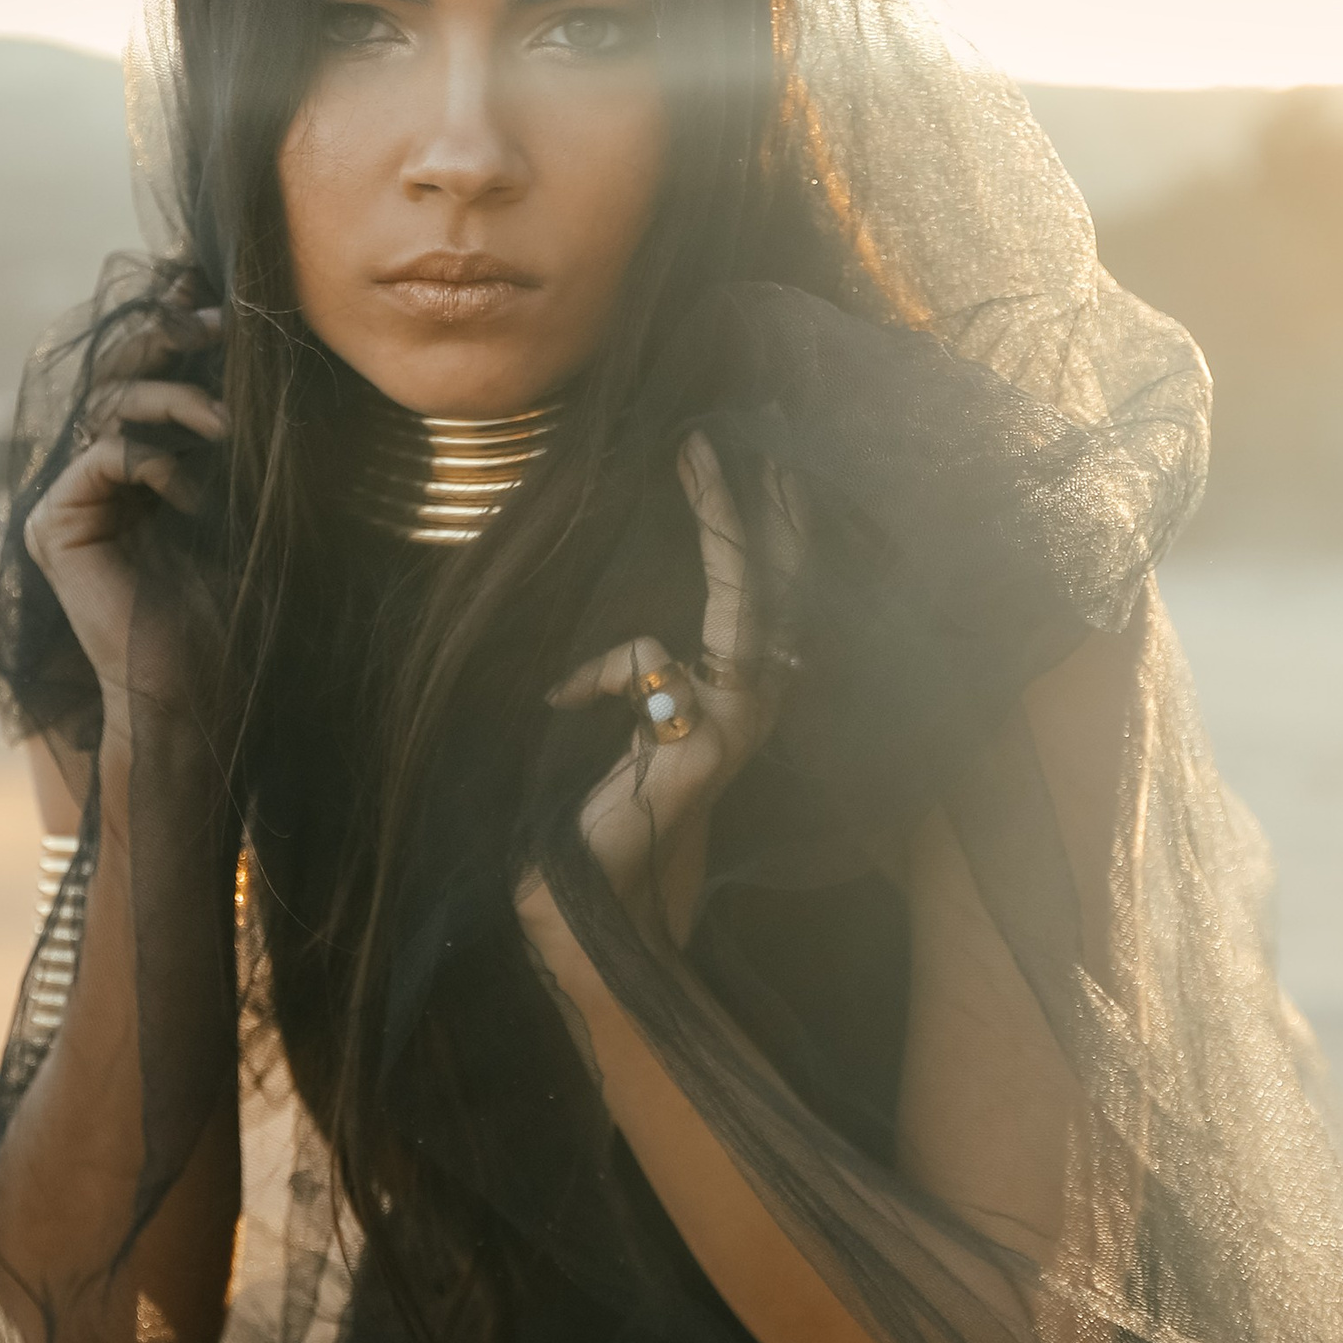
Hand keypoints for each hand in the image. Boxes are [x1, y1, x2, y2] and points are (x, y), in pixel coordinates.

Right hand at [20, 279, 227, 732]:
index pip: (149, 374)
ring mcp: (69, 499)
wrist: (202, 687)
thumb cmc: (237, 605)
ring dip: (173, 402)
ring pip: (110, 408)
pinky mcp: (53, 525)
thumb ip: (235, 428)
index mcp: (140, 463)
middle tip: (215, 324)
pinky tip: (189, 494)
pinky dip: (152, 462)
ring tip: (224, 424)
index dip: (170, 324)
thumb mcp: (249, 497)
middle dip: (166, 339)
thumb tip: (255, 346)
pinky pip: (102, 458)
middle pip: (118, 375)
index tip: (204, 285)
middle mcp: (96, 475)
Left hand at [530, 432, 802, 951]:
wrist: (591, 908)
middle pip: (782, 589)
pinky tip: (561, 699)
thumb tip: (638, 651)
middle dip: (772, 508)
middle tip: (757, 435)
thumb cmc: (605, 825)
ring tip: (696, 455)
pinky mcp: (702, 742)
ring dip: (724, 523)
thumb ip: (651, 687)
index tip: (761, 460)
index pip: (774, 602)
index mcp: (741, 704)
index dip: (771, 532)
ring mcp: (738, 725)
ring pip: (745, 603)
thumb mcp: (637, 735)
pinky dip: (599, 668)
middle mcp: (756, 709)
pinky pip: (651, 657)